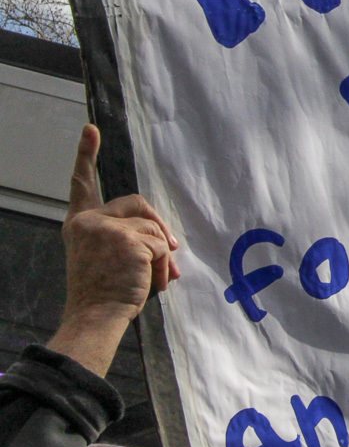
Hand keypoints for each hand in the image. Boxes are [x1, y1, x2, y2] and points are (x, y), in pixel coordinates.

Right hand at [47, 125, 180, 375]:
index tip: (90, 129)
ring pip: (154, 229)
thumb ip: (129, 238)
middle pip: (138, 204)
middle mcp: (89, 221)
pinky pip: (160, 245)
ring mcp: (107, 228)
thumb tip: (168, 243)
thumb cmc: (105, 293)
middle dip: (158, 226)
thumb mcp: (109, 258)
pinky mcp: (127, 239)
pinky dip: (163, 266)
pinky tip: (153, 282)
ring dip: (161, 257)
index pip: (81, 184)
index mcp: (80, 224)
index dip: (86, 154)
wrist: (96, 317)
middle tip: (170, 250)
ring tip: (152, 280)